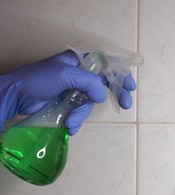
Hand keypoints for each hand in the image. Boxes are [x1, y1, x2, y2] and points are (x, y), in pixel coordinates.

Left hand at [0, 50, 135, 134]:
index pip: (107, 62)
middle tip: (125, 103)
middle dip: (115, 93)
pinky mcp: (68, 103)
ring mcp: (74, 89)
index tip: (130, 86)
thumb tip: (102, 96)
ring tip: (70, 122)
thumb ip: (88, 82)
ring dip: (82, 114)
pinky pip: (80, 111)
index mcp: (80, 60)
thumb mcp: (65, 75)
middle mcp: (80, 73)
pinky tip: (69, 126)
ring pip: (91, 102)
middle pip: (105, 82)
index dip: (121, 73)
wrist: (15, 97)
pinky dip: (76, 120)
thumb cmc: (38, 80)